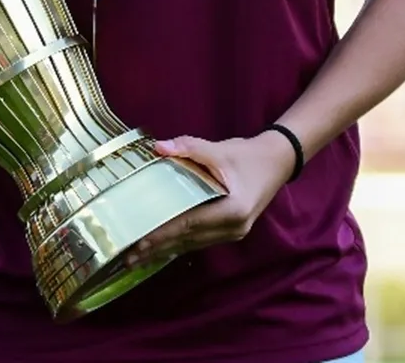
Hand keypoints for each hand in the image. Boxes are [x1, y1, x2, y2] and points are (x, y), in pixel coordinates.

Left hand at [121, 132, 296, 268]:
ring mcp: (233, 233)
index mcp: (233, 209)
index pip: (190, 223)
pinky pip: (199, 241)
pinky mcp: (229, 232)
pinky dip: (178, 245)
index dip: (163, 233)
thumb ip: (188, 148)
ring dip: (165, 250)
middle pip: (188, 239)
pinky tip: (160, 250)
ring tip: (137, 258)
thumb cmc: (248, 156)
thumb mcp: (220, 149)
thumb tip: (158, 147)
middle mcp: (234, 227)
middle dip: (158, 248)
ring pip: (192, 244)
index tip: (140, 241)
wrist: (277, 163)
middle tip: (128, 256)